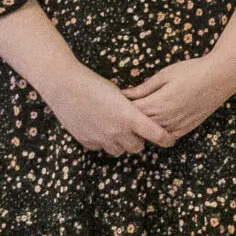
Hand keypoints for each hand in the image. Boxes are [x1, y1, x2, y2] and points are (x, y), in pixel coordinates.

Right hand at [40, 64, 170, 156]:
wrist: (65, 86)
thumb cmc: (94, 84)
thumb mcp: (120, 94)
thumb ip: (132, 109)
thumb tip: (143, 115)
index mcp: (130, 117)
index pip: (156, 135)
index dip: (166, 139)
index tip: (170, 140)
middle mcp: (117, 131)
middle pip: (137, 147)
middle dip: (139, 140)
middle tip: (136, 131)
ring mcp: (101, 138)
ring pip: (119, 151)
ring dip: (121, 143)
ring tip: (117, 130)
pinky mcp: (86, 141)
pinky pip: (100, 148)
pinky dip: (103, 142)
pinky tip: (99, 129)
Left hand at [123, 53, 235, 140]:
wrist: (222, 76)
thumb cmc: (193, 70)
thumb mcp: (165, 74)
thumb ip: (143, 88)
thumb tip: (124, 94)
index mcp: (157, 104)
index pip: (130, 112)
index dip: (121, 108)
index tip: (116, 102)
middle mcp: (166, 118)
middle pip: (139, 125)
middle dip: (131, 119)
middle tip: (124, 112)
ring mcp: (177, 125)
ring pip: (153, 133)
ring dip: (145, 127)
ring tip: (141, 117)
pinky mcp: (188, 127)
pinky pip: (168, 135)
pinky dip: (160, 131)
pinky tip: (159, 122)